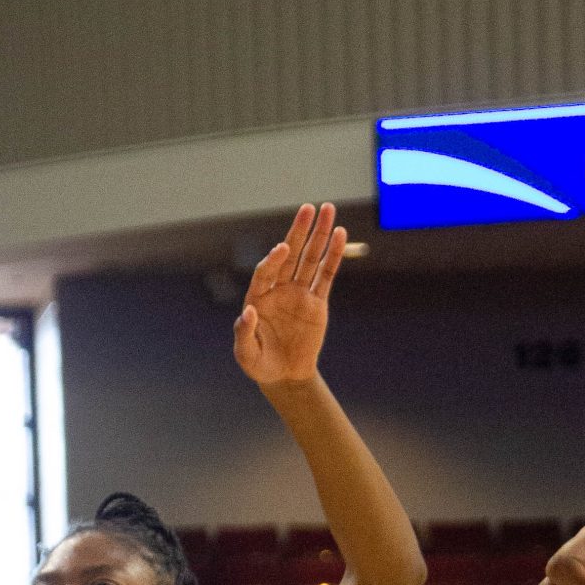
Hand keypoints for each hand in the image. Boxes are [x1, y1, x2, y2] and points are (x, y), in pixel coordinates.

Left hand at [234, 204, 346, 390]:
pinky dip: (333, 255)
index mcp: (258, 297)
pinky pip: (326, 275)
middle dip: (298, 233)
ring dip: (319, 235)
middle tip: (308, 209)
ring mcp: (299, 293)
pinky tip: (340, 234)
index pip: (265, 272)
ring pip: (310, 259)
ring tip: (328, 209)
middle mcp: (279, 289)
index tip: (281, 249)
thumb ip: (244, 334)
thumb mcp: (246, 355)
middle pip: (290, 256)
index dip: (272, 260)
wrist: (284, 376)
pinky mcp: (317, 302)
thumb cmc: (261, 364)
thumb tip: (248, 312)